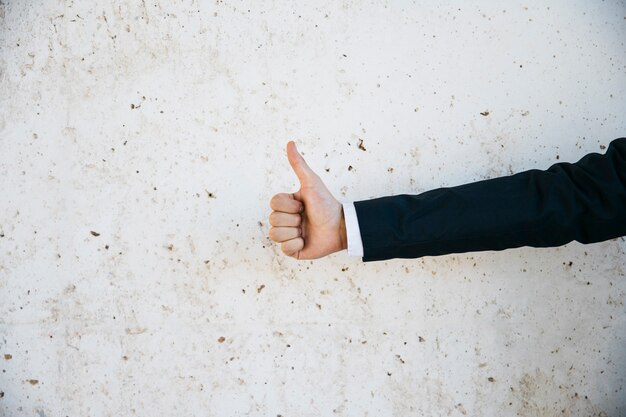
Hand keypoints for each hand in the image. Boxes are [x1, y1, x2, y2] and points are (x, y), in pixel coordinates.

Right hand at [269, 141, 346, 258]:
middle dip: (293, 219)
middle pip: (273, 219)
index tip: (302, 205)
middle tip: (306, 218)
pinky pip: (283, 249)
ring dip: (294, 232)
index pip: (273, 204)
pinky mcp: (293, 250)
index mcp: (286, 205)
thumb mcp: (311, 182)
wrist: (340, 226)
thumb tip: (290, 142)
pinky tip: (306, 241)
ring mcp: (288, 236)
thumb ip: (299, 164)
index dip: (288, 205)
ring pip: (275, 235)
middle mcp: (285, 220)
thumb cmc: (326, 203)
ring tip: (306, 230)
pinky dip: (296, 244)